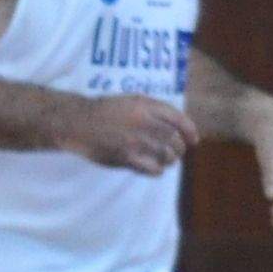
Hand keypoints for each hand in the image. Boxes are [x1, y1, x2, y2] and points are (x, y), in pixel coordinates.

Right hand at [60, 92, 196, 175]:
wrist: (79, 123)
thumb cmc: (104, 110)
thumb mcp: (131, 100)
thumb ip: (152, 109)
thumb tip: (174, 124)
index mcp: (145, 106)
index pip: (178, 119)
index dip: (190, 130)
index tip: (194, 140)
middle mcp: (144, 122)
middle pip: (174, 139)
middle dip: (179, 148)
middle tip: (176, 152)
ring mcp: (135, 141)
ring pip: (167, 156)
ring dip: (170, 160)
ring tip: (165, 160)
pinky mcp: (126, 158)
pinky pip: (152, 169)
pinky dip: (157, 171)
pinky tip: (154, 169)